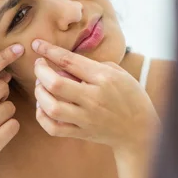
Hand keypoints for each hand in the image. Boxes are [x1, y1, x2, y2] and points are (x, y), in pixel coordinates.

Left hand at [32, 40, 159, 151]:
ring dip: (39, 94)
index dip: (49, 50)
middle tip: (39, 66)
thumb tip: (65, 64)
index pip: (69, 61)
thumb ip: (93, 66)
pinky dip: (42, 117)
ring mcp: (86, 118)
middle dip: (40, 71)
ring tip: (40, 86)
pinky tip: (43, 107)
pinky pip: (53, 128)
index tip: (37, 44)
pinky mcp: (82, 133)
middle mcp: (93, 98)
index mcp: (104, 78)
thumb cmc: (130, 97)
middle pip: (55, 83)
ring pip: (51, 107)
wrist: (140, 130)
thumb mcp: (119, 74)